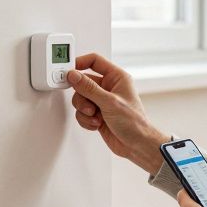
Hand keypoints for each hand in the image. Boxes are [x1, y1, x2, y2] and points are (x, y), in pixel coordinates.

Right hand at [68, 53, 167, 174]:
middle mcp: (109, 88)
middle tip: (88, 105)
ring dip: (84, 110)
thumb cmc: (135, 123)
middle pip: (83, 82)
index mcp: (117, 78)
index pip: (94, 61)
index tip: (68, 71)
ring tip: (95, 116)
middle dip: (82, 96)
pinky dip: (86, 120)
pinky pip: (82, 112)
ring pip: (80, 99)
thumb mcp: (109, 102)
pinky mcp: (97, 114)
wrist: (137, 145)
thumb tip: (74, 76)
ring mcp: (102, 101)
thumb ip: (89, 88)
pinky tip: (97, 124)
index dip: (80, 63)